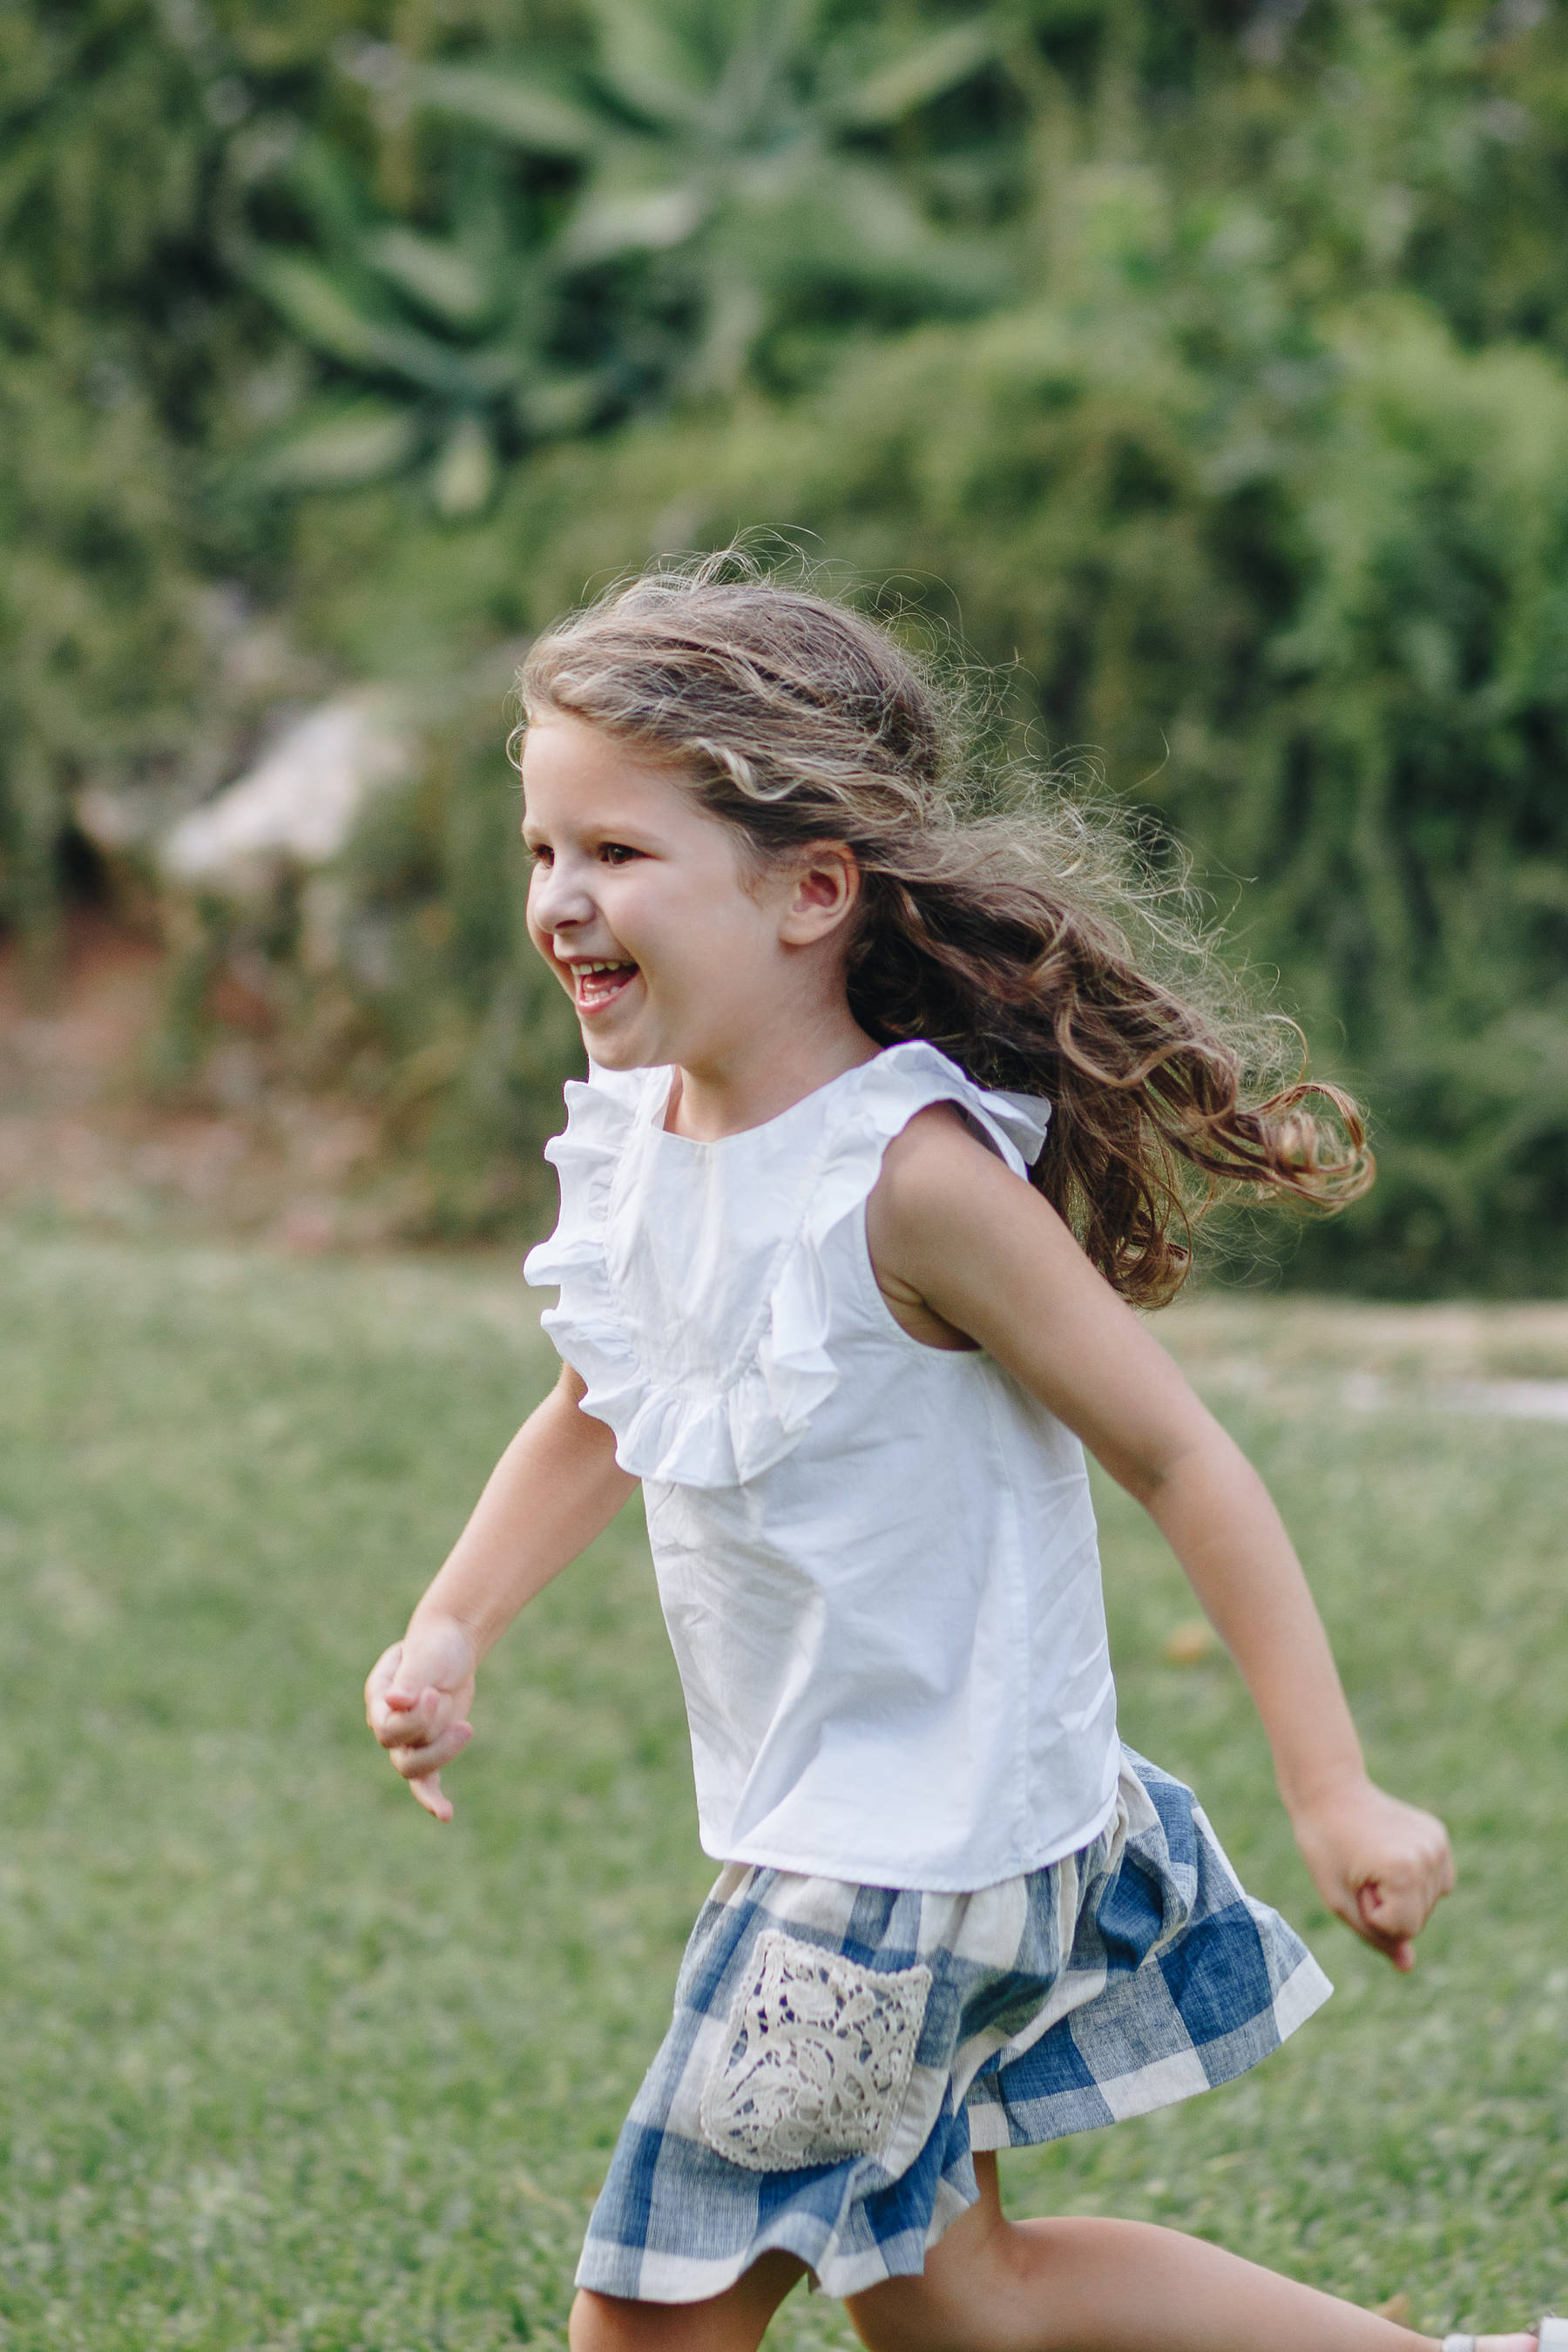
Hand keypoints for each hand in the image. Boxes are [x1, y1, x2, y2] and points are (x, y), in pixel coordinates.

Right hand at [364, 1617, 477, 1822]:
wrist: (451, 1645)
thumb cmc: (434, 1646)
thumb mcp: (424, 1657)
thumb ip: (410, 1679)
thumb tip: (396, 1701)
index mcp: (379, 1698)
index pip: (387, 1727)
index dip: (414, 1719)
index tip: (437, 1694)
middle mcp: (387, 1723)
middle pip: (399, 1753)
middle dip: (433, 1738)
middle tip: (461, 1717)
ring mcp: (407, 1740)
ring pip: (416, 1769)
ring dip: (443, 1754)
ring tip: (467, 1728)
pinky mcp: (429, 1748)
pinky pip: (426, 1781)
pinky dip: (433, 1799)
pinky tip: (445, 1815)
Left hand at [1288, 1775, 1454, 1970]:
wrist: (1328, 1790)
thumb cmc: (1325, 1846)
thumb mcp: (1339, 1900)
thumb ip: (1375, 1937)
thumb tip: (1407, 1967)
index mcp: (1403, 1870)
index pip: (1403, 1929)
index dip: (1372, 1914)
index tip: (1355, 1881)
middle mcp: (1428, 1855)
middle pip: (1419, 1919)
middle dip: (1387, 1906)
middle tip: (1361, 1870)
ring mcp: (1438, 1843)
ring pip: (1430, 1903)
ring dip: (1402, 1894)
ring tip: (1374, 1861)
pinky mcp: (1439, 1834)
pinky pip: (1438, 1881)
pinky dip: (1416, 1880)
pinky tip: (1391, 1856)